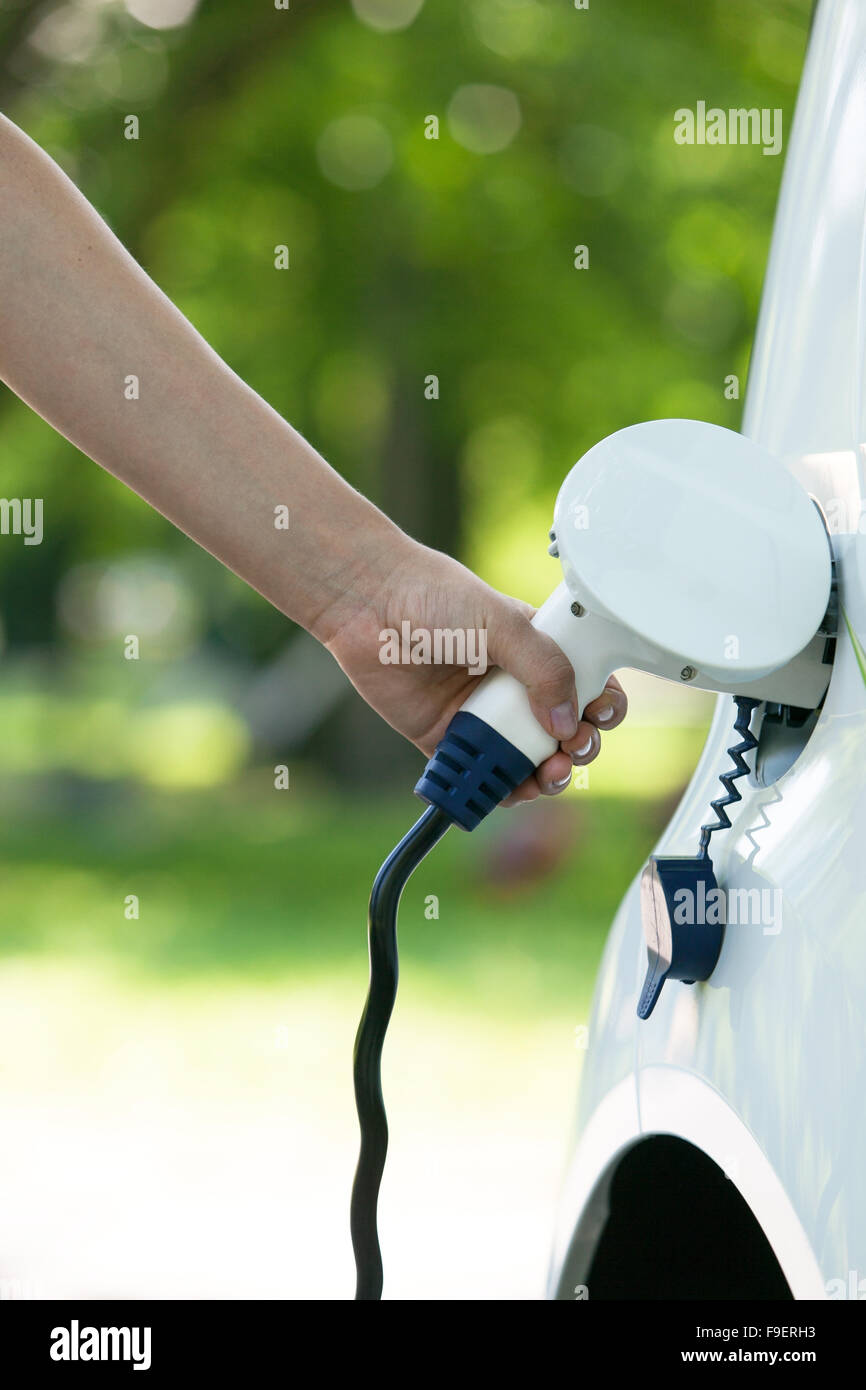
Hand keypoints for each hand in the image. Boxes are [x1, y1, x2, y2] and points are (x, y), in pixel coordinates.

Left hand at [320, 537, 626, 804]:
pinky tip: (512, 789)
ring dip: (547, 775)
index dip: (600, 704)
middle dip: (578, 745)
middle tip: (573, 746)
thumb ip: (543, 666)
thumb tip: (567, 720)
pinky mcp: (445, 738)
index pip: (584, 683)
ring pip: (525, 759)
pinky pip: (480, 773)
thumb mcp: (501, 622)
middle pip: (561, 729)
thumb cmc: (431, 595)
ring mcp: (480, 714)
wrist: (367, 603)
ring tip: (549, 774)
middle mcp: (512, 685)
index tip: (600, 714)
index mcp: (535, 649)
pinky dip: (499, 789)